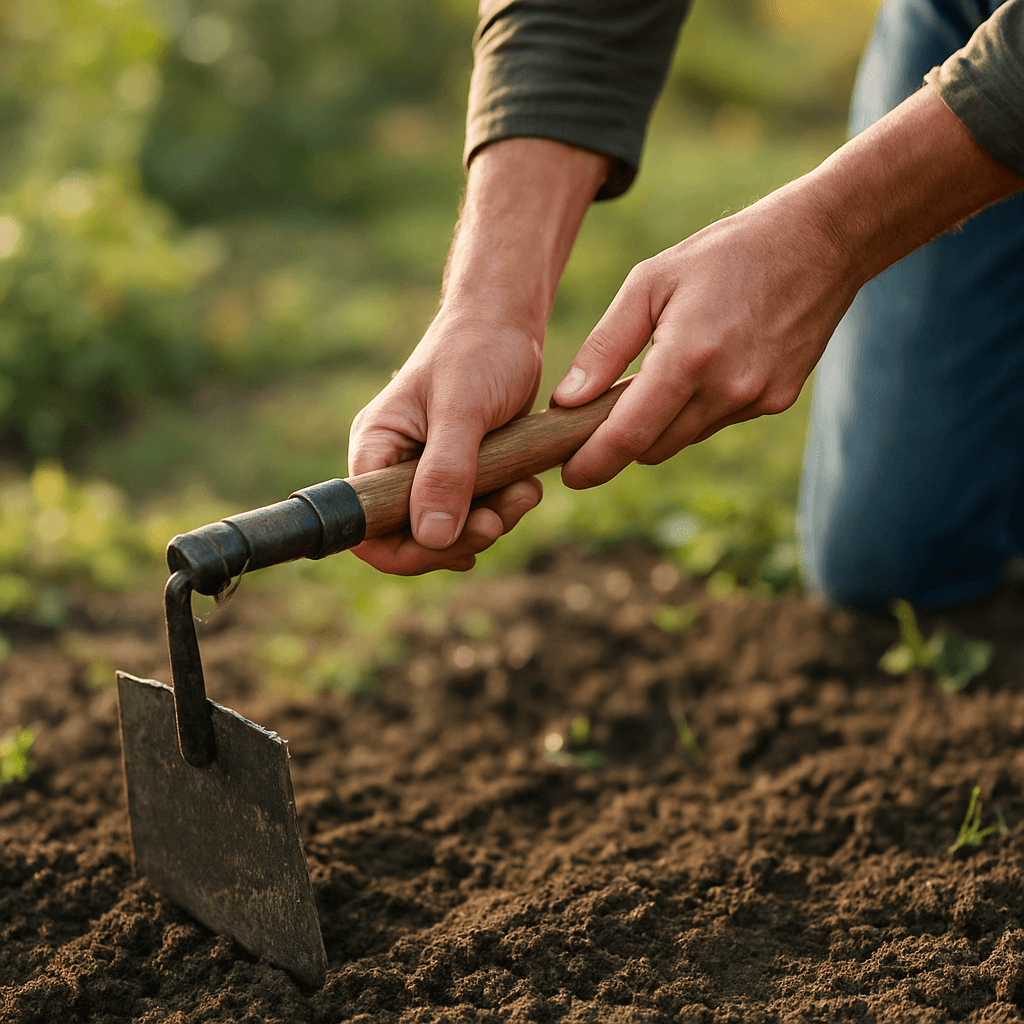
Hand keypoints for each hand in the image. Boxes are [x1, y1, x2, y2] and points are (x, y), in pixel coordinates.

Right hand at [347, 310, 544, 574]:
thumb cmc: (478, 352)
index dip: (402, 551)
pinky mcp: (459, 475)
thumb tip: (431, 537)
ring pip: (446, 533)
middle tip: (497, 520)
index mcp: (375, 448)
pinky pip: (471, 516)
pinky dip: (500, 512)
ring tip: (524, 493)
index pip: (365, 525)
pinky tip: (524, 489)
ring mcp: (426, 474)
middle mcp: (393, 467)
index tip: (450, 543)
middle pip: (408, 539)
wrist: (508, 326)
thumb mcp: (462, 411)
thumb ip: (445, 473)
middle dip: (456, 540)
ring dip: (488, 524)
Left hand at [551, 84, 1023, 490]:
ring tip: (656, 373)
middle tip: (598, 411)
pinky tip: (702, 366)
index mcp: (688, 357)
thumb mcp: (650, 281)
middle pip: (652, 447)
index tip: (569, 474)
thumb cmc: (724, 254)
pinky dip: (695, 409)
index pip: (628, 436)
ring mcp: (756, 400)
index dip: (593, 463)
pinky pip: (716, 423)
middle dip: (620, 439)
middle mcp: (726, 389)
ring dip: (659, 423)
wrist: (820, 242)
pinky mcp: (776, 402)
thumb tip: (566, 401)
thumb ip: (605, 347)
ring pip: (683, 439)